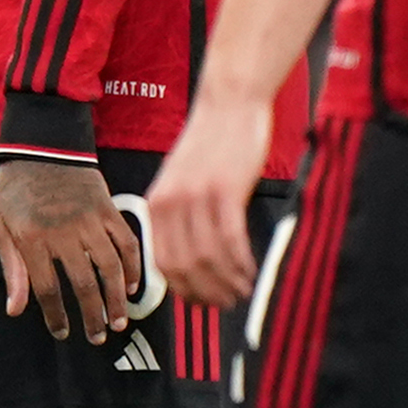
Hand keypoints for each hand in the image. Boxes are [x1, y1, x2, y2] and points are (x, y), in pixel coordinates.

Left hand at [0, 154, 141, 343]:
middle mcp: (63, 233)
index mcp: (32, 240)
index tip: (63, 333)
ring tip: (118, 320)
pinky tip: (131, 286)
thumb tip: (15, 310)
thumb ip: (13, 270)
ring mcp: (90, 221)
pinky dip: (132, 266)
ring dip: (116, 298)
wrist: (42, 146)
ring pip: (110, 268)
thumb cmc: (17, 190)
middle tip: (98, 336)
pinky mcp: (109, 210)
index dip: (56, 316)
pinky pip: (127, 243)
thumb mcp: (2, 228)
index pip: (47, 290)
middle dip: (92, 316)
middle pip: (83, 285)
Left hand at [146, 90, 274, 309]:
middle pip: (184, 267)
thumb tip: (190, 259)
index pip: (163, 263)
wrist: (229, 103)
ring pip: (208, 257)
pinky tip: (251, 271)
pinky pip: (231, 239)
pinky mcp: (225, 189)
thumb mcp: (182, 181)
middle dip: (207, 292)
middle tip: (227, 304)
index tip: (203, 303)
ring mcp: (197, 196)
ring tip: (243, 291)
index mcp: (156, 203)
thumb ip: (181, 216)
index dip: (184, 290)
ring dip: (227, 282)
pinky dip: (241, 262)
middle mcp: (170, 203)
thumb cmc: (212, 143)